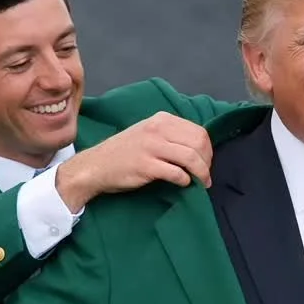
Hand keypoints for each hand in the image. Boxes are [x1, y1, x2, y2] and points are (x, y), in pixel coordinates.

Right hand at [56, 113, 212, 210]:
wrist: (95, 166)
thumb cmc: (123, 153)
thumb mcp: (147, 134)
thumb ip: (170, 136)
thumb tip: (196, 150)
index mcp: (161, 120)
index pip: (198, 131)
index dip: (207, 150)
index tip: (205, 163)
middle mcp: (158, 129)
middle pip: (198, 143)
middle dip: (207, 162)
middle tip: (205, 175)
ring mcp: (152, 147)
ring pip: (191, 157)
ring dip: (201, 173)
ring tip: (201, 183)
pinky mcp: (146, 166)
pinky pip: (177, 173)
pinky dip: (185, 180)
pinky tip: (184, 184)